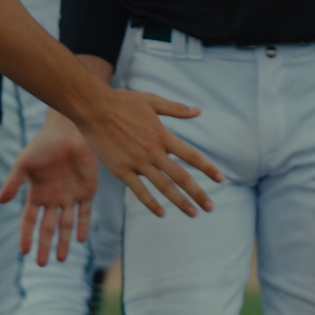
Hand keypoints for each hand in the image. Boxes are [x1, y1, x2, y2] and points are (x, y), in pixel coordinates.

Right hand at [3, 113, 101, 263]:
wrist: (68, 131)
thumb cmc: (43, 144)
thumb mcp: (23, 163)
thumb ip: (13, 182)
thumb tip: (0, 202)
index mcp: (37, 194)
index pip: (30, 220)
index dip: (26, 236)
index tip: (24, 251)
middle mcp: (53, 198)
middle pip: (48, 228)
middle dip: (45, 246)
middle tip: (42, 264)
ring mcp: (71, 196)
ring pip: (67, 225)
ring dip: (64, 242)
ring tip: (61, 259)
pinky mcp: (87, 191)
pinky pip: (85, 213)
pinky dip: (82, 226)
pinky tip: (79, 239)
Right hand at [68, 85, 220, 223]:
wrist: (93, 107)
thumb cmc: (123, 102)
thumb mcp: (152, 101)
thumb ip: (176, 109)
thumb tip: (199, 111)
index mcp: (163, 135)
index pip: (191, 155)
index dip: (208, 168)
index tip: (221, 178)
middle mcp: (153, 151)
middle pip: (181, 176)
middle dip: (198, 193)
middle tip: (211, 207)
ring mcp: (137, 162)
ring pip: (163, 187)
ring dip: (179, 202)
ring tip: (192, 213)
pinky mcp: (121, 169)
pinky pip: (139, 190)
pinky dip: (151, 203)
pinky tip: (161, 213)